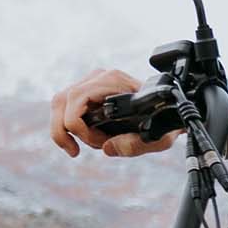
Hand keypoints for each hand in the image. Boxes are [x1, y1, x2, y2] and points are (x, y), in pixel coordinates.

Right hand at [49, 67, 174, 158]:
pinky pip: (63, 106)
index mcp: (114, 81)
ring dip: (63, 129)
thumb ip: (135, 145)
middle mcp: (100, 77)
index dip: (80, 127)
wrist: (168, 110)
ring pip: (59, 102)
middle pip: (62, 100)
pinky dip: (65, 126)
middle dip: (65, 130)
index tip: (99, 143)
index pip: (77, 99)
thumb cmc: (164, 121)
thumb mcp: (158, 139)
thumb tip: (107, 148)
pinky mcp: (86, 90)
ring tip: (77, 147)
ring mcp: (91, 82)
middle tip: (76, 151)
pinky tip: (77, 139)